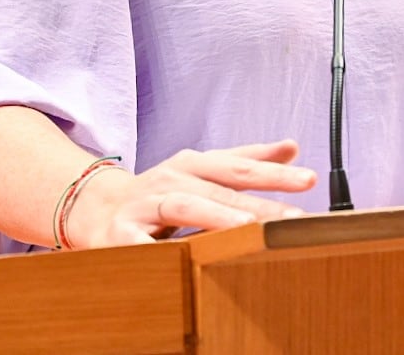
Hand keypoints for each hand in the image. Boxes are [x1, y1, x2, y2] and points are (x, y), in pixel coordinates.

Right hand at [68, 139, 315, 247]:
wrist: (94, 208)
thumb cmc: (160, 190)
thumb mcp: (201, 169)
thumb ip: (246, 159)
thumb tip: (292, 147)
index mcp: (193, 164)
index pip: (240, 166)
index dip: (274, 172)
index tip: (309, 179)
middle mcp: (171, 178)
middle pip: (220, 188)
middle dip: (259, 203)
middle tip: (294, 217)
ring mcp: (145, 204)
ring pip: (184, 205)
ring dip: (216, 215)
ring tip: (247, 226)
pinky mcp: (121, 234)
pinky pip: (144, 242)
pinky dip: (164, 248)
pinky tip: (187, 256)